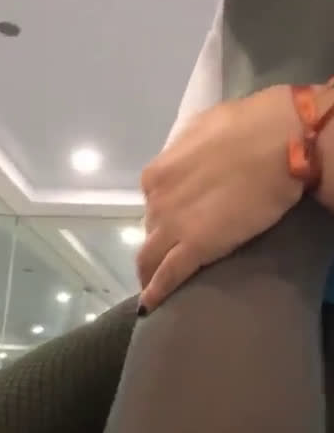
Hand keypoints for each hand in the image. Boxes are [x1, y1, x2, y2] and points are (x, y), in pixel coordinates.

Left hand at [138, 85, 302, 311]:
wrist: (282, 141)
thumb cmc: (251, 127)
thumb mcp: (203, 128)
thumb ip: (185, 151)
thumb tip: (186, 161)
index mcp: (157, 173)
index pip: (152, 203)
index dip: (163, 216)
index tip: (174, 224)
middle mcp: (156, 201)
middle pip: (151, 230)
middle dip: (159, 242)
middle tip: (172, 254)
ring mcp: (172, 227)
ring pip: (150, 258)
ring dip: (150, 273)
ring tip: (153, 288)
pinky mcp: (194, 249)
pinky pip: (166, 278)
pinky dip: (155, 294)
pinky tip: (150, 306)